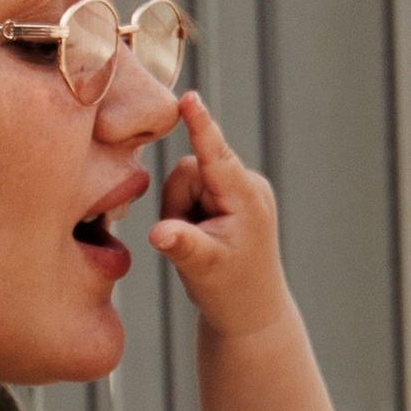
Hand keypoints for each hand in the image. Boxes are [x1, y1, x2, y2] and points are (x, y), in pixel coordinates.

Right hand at [150, 93, 292, 339]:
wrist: (251, 312)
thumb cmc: (230, 291)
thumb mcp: (202, 269)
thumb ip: (182, 245)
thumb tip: (160, 234)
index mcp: (246, 198)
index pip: (215, 155)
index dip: (200, 125)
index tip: (189, 97)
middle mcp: (247, 186)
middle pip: (188, 169)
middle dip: (177, 203)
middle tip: (189, 240)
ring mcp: (240, 188)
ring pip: (185, 178)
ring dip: (179, 210)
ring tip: (198, 241)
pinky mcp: (230, 194)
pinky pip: (192, 188)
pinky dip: (186, 212)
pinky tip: (203, 236)